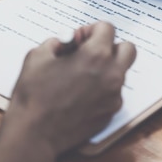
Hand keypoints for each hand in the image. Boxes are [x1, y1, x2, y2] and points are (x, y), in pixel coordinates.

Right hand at [0, 21, 135, 161]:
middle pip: (127, 49)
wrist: (34, 132)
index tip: (79, 39)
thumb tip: (70, 41)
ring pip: (121, 72)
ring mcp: (113, 95)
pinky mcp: (110, 113)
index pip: (108, 28)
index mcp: (95, 55)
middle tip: (90, 53)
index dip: (91, 30)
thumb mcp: (38, 55)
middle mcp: (111, 74)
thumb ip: (59, 41)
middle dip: (110, 46)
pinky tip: (81, 94)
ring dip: (107, 68)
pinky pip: (114, 93)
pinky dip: (102, 89)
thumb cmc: (34, 93)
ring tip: (82, 75)